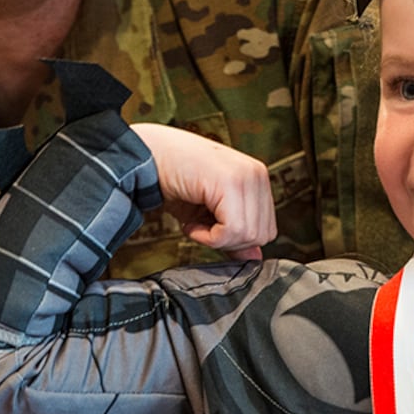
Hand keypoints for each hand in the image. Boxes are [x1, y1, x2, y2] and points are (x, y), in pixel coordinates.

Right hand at [131, 124, 275, 259]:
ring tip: (194, 222)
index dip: (236, 240)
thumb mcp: (210, 212)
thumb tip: (254, 256)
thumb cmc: (174, 179)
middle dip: (228, 242)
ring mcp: (246, 176)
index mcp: (256, 178)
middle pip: (261, 235)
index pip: (267, 229)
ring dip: (215, 239)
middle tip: (200, 227)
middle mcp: (256, 174)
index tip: (209, 228)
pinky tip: (190, 223)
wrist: (146, 157)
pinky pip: (232, 230)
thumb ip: (234, 233)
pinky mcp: (230, 183)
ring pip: (248, 235)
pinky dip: (207, 237)